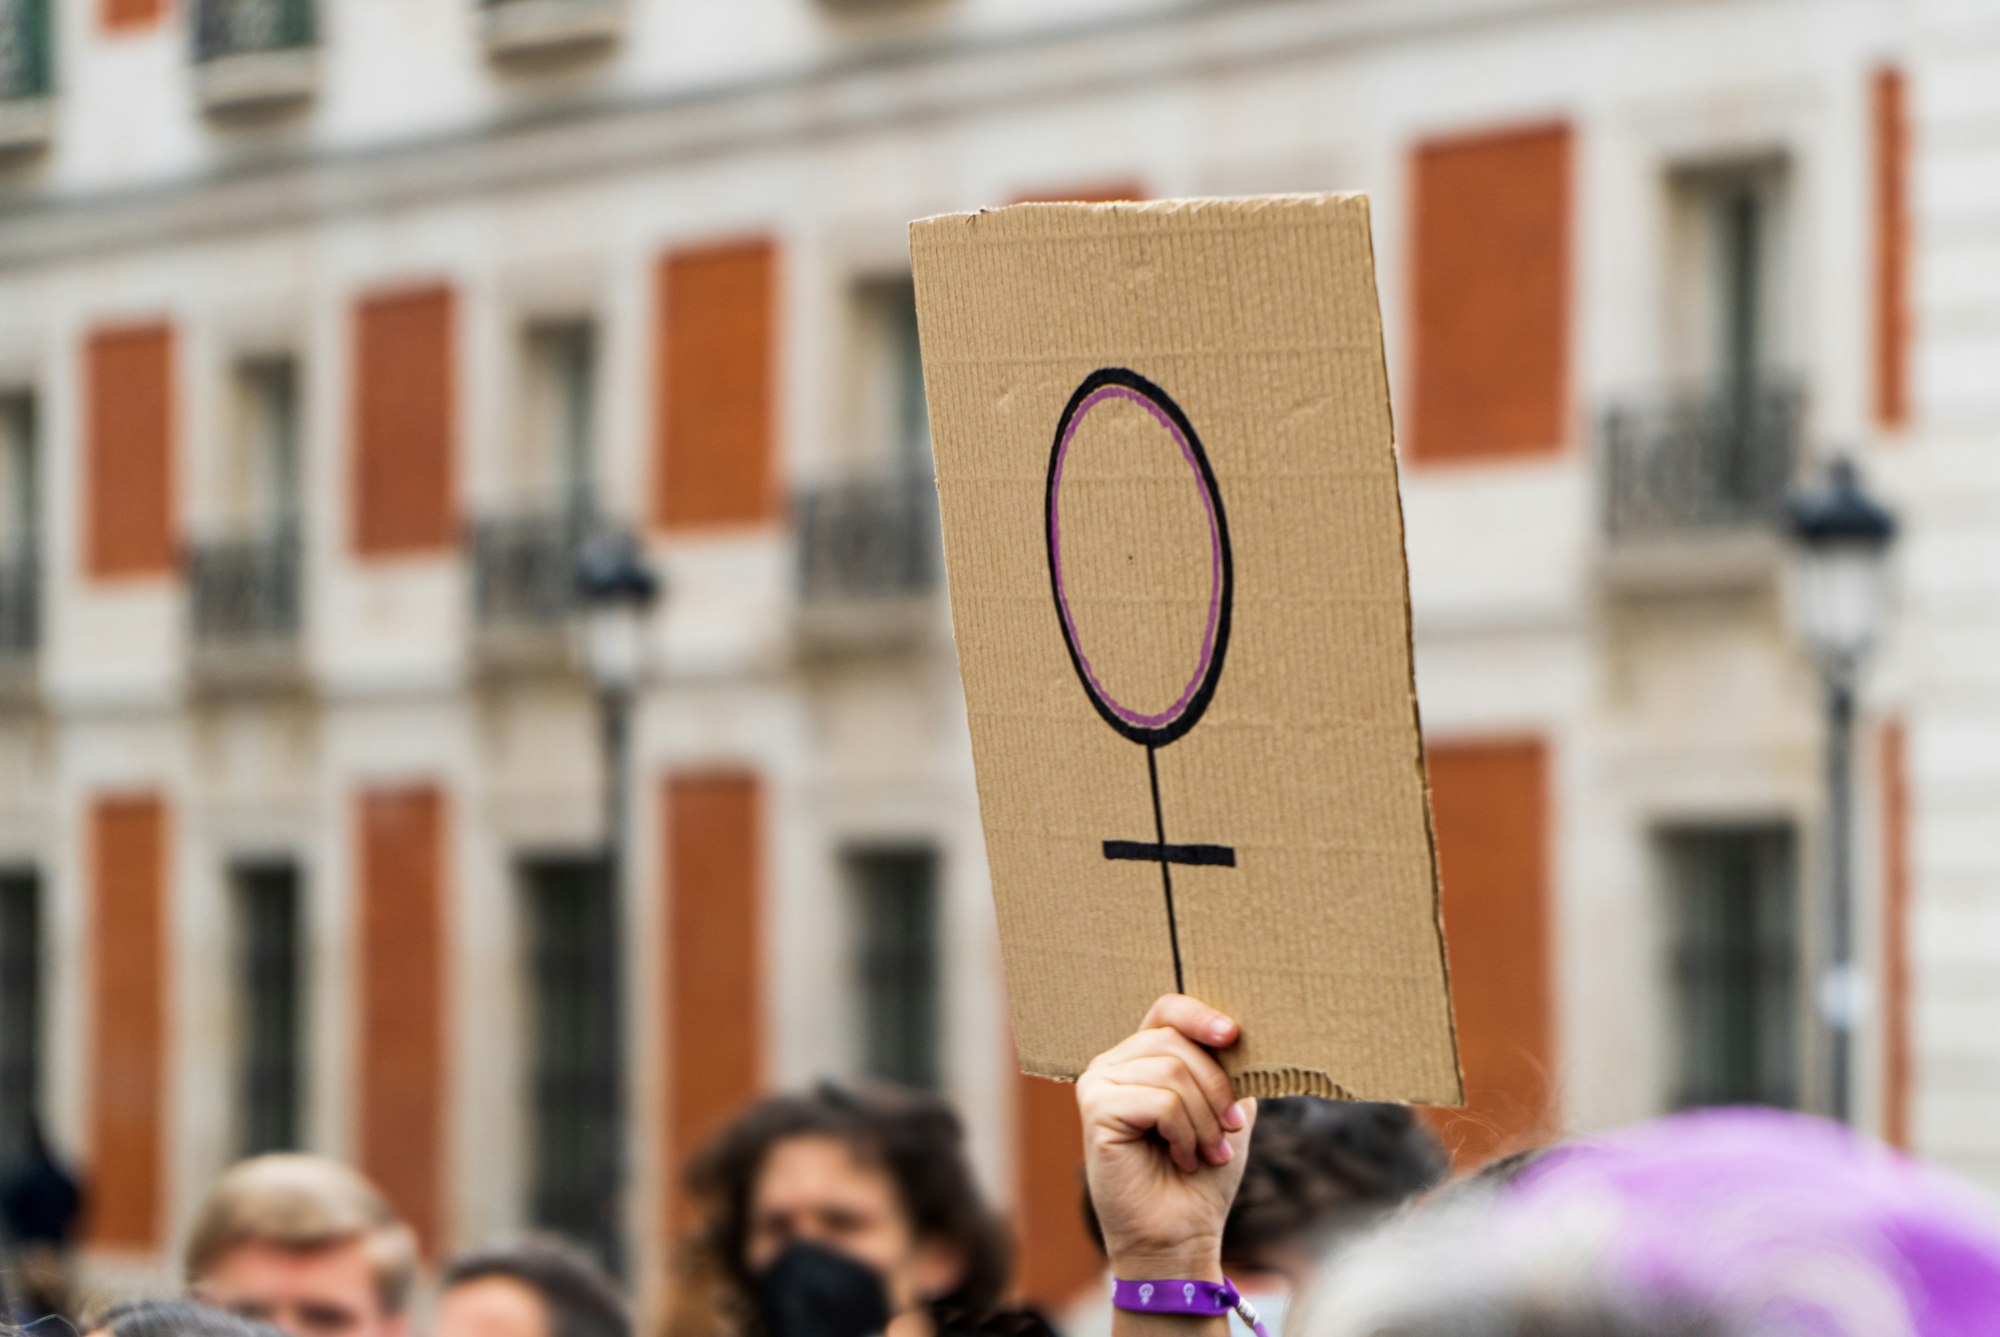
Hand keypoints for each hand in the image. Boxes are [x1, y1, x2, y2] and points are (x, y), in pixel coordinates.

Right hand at [1078, 995, 1254, 1280]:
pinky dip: (1184, 1133)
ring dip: (1204, 1119)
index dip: (1201, 1015)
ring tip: (1205, 1151)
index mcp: (1141, 1057)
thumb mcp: (1225, 1108)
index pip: (1167, 1009)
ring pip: (1172, 1071)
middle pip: (1177, 1042)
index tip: (1233, 1035)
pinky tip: (1181, 1157)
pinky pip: (1160, 1100)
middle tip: (1229, 1130)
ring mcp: (1098, 1084)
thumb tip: (1240, 1032)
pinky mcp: (1096, 1109)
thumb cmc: (1201, 1174)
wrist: (1180, 1234)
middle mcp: (1112, 1063)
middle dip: (1217, 1090)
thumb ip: (1226, 1068)